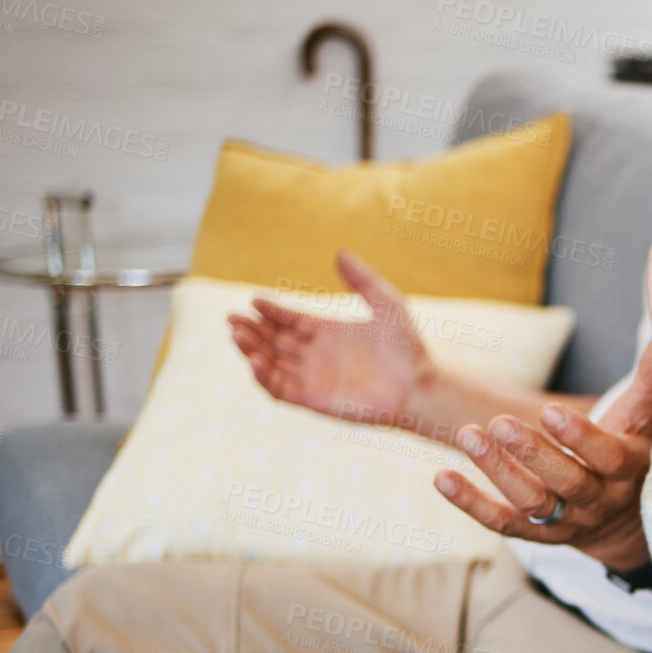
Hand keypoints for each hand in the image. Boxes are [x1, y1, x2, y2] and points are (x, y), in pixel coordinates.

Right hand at [229, 250, 432, 427]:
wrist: (419, 386)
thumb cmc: (408, 348)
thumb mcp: (387, 305)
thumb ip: (363, 280)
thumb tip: (340, 252)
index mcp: (329, 332)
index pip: (290, 320)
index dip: (271, 310)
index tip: (255, 300)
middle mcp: (317, 354)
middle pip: (274, 340)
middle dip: (252, 329)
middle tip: (232, 318)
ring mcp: (314, 377)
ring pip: (272, 363)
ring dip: (251, 350)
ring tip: (237, 335)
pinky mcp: (314, 399)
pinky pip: (281, 389)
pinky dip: (264, 377)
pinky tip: (254, 361)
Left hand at [434, 347, 651, 570]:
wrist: (622, 525)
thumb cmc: (630, 456)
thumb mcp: (643, 425)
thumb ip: (648, 385)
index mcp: (627, 472)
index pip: (606, 458)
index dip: (580, 438)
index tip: (550, 410)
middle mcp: (598, 501)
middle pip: (567, 483)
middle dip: (532, 453)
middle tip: (498, 422)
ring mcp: (566, 522)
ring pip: (531, 503)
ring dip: (497, 472)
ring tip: (466, 435)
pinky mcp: (536, 534)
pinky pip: (502, 523)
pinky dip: (471, 503)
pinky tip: (442, 478)